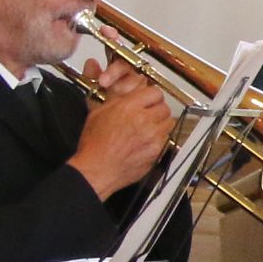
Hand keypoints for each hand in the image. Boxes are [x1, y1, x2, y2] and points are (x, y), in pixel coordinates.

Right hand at [68, 75, 180, 198]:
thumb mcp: (98, 113)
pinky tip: (147, 141)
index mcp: (129, 108)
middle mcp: (144, 120)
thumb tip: (124, 92)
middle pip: (164, 107)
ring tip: (149, 127)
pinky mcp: (157, 151)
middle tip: (149, 113)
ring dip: (160, 123)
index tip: (148, 100)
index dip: (151, 96)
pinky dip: (159, 138)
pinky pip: (166, 139)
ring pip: (168, 123)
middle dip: (157, 109)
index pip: (155, 92)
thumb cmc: (94, 145)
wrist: (96, 169)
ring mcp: (153, 137)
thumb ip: (116, 99)